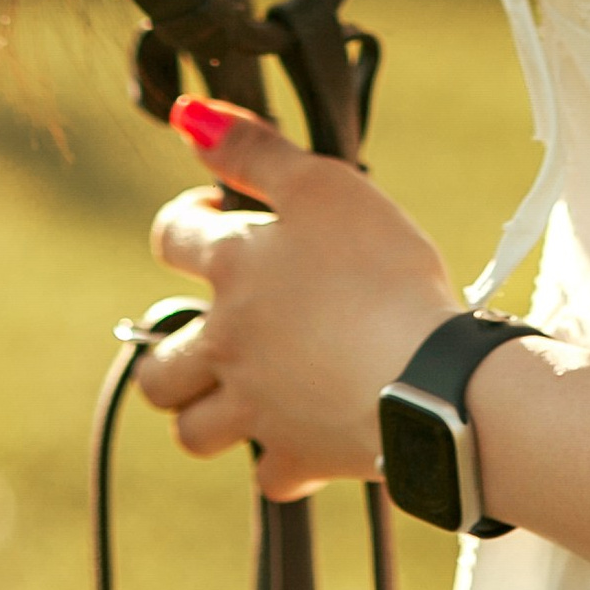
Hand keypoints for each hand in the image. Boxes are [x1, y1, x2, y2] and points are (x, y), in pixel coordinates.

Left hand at [139, 101, 459, 500]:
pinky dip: (279, 458)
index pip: (171, 238)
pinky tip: (303, 435)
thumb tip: (189, 117)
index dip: (187, 220)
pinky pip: (269, 472)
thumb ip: (255, 149)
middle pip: (159, 363)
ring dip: (206, 410)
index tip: (218, 214)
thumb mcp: (324, 184)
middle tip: (218, 327)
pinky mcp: (299, 458)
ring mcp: (258, 410)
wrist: (429, 378)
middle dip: (175, 346)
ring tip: (241, 388)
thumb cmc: (382, 272)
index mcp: (234, 271)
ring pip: (193, 429)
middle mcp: (229, 345)